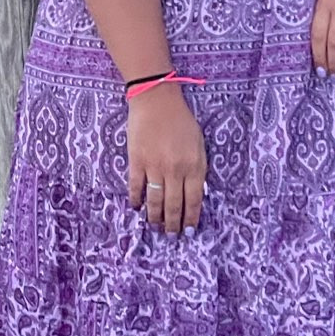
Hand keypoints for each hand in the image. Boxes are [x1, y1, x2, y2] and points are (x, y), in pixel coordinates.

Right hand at [126, 84, 205, 232]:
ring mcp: (155, 166)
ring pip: (155, 200)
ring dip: (155, 217)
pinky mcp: (137, 161)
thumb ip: (198, 168)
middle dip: (173, 224)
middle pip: (174, 205)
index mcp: (194, 166)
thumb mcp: (199, 144)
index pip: (194, 201)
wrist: (156, 100)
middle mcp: (175, 170)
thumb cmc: (181, 120)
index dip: (191, 218)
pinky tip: (136, 207)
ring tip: (155, 226)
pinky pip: (136, 186)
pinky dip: (136, 199)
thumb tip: (195, 193)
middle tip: (171, 235)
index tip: (188, 231)